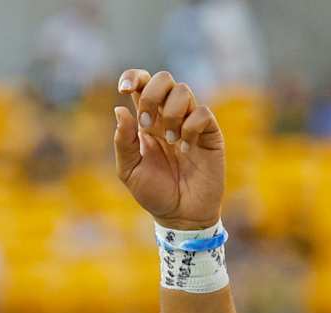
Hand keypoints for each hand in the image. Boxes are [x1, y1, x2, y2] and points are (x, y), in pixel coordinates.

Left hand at [114, 69, 224, 228]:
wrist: (181, 216)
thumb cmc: (155, 194)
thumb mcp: (129, 171)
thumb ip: (123, 141)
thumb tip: (120, 109)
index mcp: (147, 120)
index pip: (142, 83)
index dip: (133, 77)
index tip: (124, 88)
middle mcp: (169, 116)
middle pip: (163, 79)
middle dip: (151, 95)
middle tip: (147, 124)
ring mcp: (190, 123)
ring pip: (183, 91)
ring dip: (171, 114)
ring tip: (171, 142)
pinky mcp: (210, 134)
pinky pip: (202, 113)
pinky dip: (190, 128)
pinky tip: (187, 149)